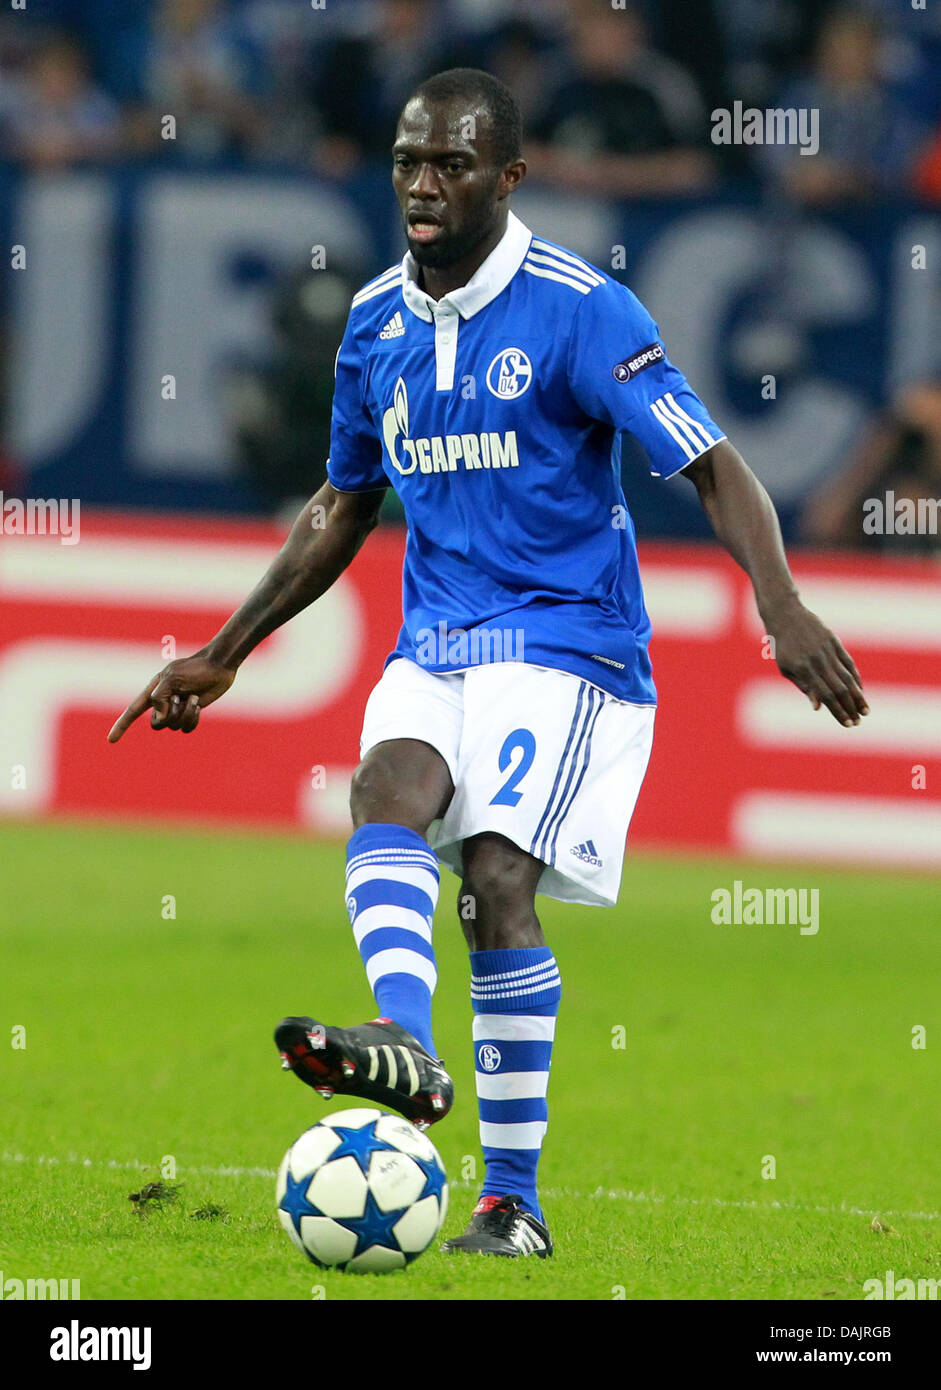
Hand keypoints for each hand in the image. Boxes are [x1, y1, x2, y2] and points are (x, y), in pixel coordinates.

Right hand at [108, 653, 235, 742]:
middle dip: (169, 715)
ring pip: (173, 726)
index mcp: (153, 691)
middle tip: (180, 697)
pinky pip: (186, 728)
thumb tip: (159, 717)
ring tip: (193, 697)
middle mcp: (162, 702)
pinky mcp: (190, 713)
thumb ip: (160, 697)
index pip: (133, 711)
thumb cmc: (194, 669)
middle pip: (156, 724)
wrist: (217, 667)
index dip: (121, 726)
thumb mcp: (173, 678)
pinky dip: (192, 718)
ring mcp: (176, 709)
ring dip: (184, 713)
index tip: (110, 740)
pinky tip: (198, 704)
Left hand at [769, 603, 868, 726]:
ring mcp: (828, 651)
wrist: (785, 614)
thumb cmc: (782, 645)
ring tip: (865, 711)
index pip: (826, 696)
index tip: (847, 724)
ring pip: (847, 677)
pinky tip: (860, 690)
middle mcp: (818, 661)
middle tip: (858, 722)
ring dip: (857, 696)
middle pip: (840, 689)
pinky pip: (848, 663)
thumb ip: (804, 686)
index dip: (838, 711)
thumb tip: (818, 707)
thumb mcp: (786, 668)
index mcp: (804, 670)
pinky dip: (856, 677)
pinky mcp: (834, 642)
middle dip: (850, 708)